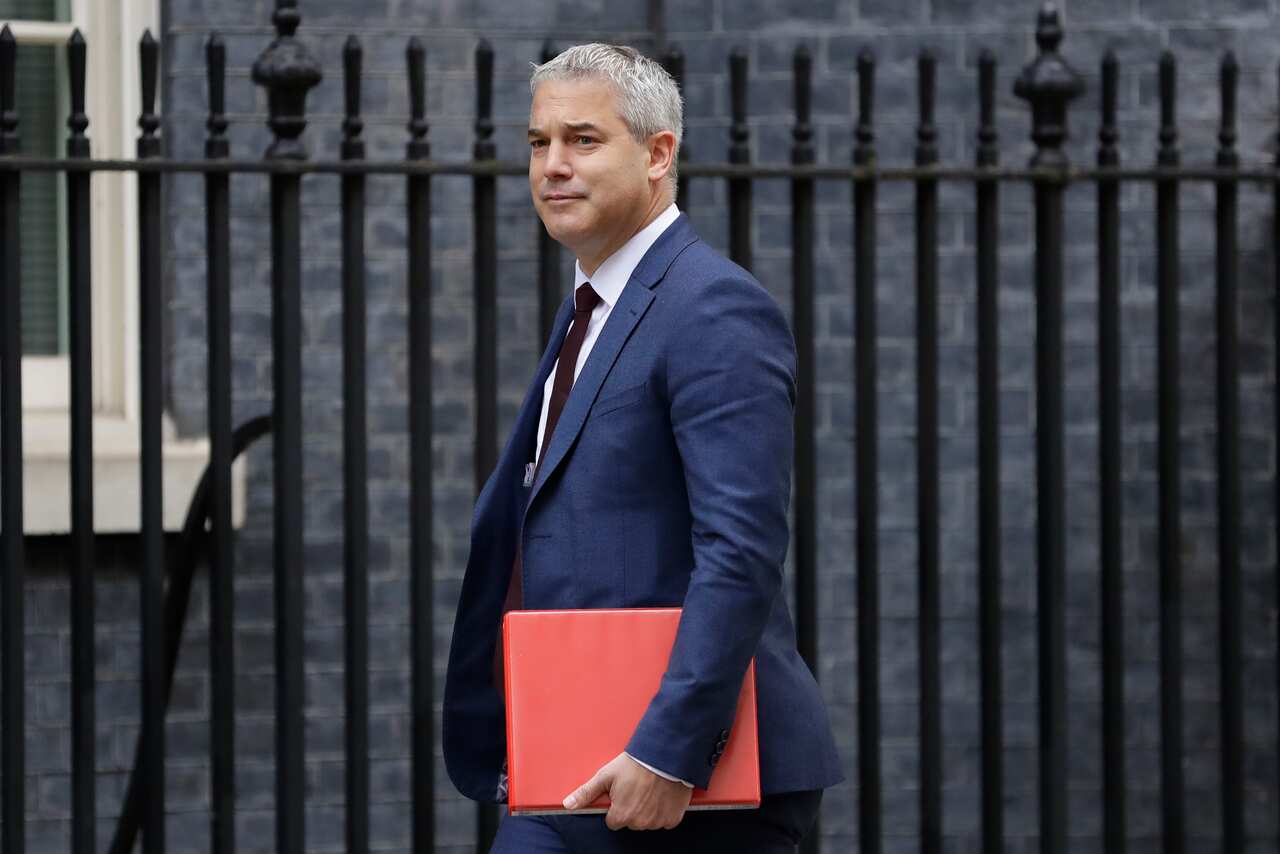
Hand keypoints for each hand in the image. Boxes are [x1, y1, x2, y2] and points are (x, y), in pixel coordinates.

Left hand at [563, 752, 692, 830]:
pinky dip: (664, 810)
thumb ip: (586, 793)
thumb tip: (568, 804)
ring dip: (648, 810)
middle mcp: (640, 823)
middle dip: (632, 809)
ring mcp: (658, 821)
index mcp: (622, 815)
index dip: (616, 806)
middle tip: (636, 788)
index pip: (613, 821)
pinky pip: (666, 820)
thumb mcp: (606, 775)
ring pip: (648, 822)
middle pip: (631, 822)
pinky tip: (662, 795)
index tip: (622, 793)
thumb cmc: (634, 764)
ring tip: (650, 789)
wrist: (664, 754)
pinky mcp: (674, 817)